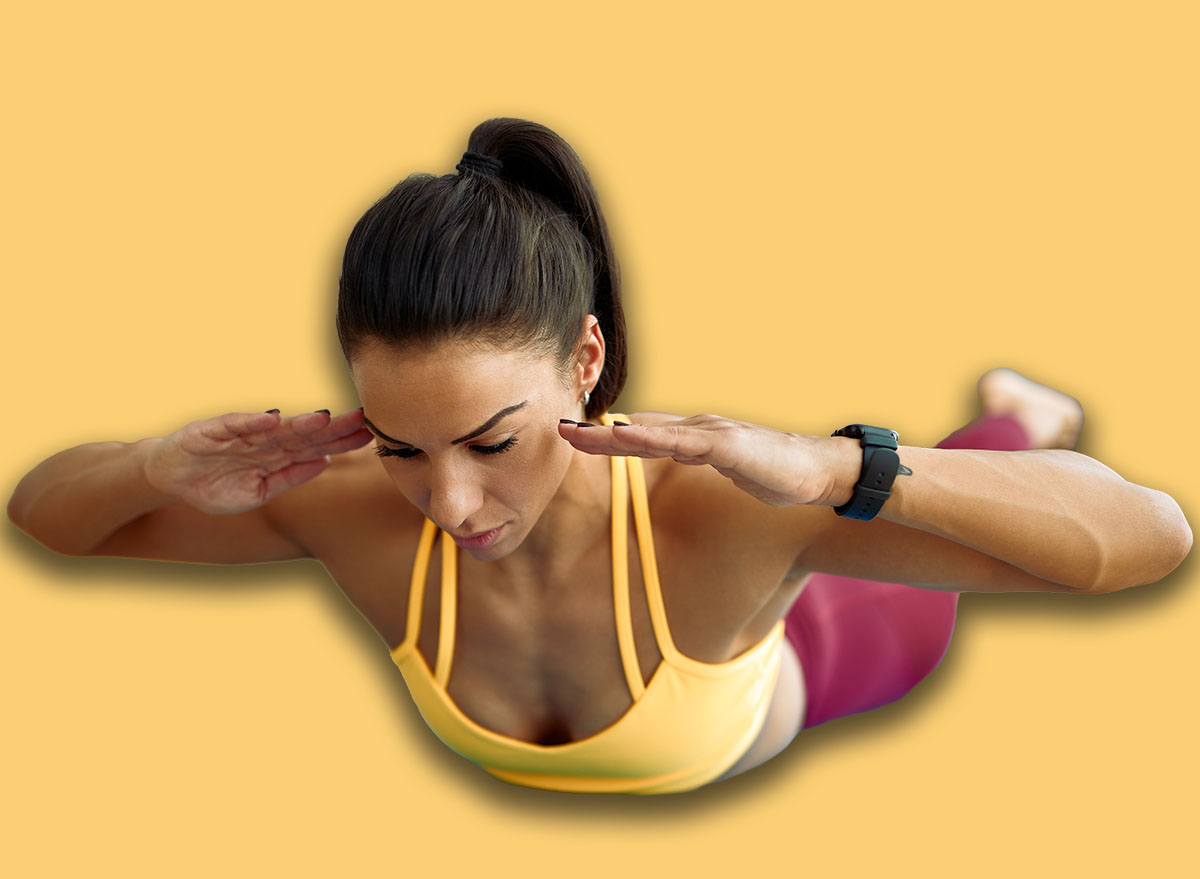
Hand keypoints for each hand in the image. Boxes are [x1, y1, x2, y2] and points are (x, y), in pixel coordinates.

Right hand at [143, 408, 372, 513]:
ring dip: (299, 423)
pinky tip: (274, 418)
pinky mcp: (213, 430)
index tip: (371, 437)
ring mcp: (240, 434)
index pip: (316, 446)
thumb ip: (289, 477)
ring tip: (325, 418)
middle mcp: (263, 440)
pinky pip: (235, 425)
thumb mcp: (258, 492)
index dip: (342, 442)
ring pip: (275, 428)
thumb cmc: (214, 485)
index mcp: (277, 455)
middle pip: (304, 433)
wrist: (168, 479)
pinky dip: (253, 422)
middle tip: (363, 419)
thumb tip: (325, 463)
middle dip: (333, 427)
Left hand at [558, 412, 836, 506]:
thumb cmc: (775, 471)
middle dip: (596, 430)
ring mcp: (710, 433)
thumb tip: (674, 455)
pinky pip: (679, 443)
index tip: (573, 434)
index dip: (607, 432)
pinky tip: (623, 439)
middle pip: (637, 427)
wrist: (819, 471)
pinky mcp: (725, 445)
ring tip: (575, 434)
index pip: (643, 431)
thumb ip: (700, 459)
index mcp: (696, 436)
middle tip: (557, 428)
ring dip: (609, 434)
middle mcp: (698, 427)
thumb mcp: (726, 467)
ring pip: (650, 432)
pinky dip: (647, 440)